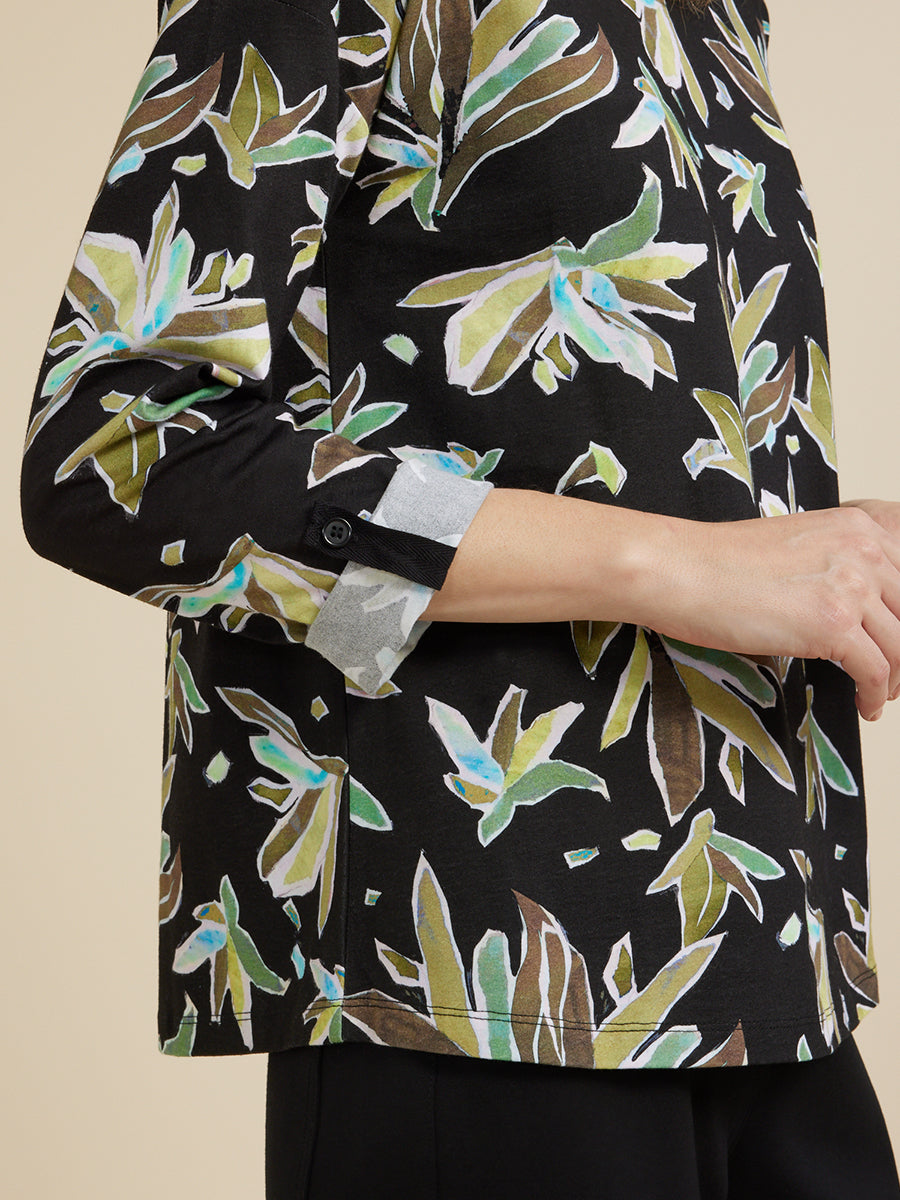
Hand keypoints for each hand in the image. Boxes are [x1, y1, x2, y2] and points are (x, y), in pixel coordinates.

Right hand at [639, 500, 899, 721]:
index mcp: (856, 526)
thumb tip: (850, 607)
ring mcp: (851, 587)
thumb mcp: (793, 547)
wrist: (679, 569)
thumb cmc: (716, 563)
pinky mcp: (833, 625)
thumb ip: (832, 565)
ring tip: (881, 695)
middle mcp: (863, 550)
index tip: (893, 639)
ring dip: (896, 679)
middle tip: (892, 673)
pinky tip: (865, 706)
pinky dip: (875, 696)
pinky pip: (876, 672)